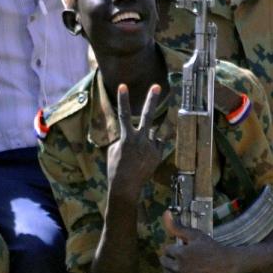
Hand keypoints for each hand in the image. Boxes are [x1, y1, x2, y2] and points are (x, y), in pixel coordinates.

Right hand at [106, 84, 163, 203]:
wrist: (126, 187)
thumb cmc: (115, 168)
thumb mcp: (114, 150)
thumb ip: (124, 138)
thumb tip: (132, 134)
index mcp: (126, 138)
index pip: (123, 114)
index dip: (123, 99)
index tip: (123, 86)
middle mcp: (141, 140)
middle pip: (147, 115)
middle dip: (152, 100)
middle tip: (157, 86)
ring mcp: (151, 147)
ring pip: (152, 133)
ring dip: (146, 138)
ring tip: (138, 153)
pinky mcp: (158, 154)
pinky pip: (156, 144)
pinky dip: (151, 147)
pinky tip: (144, 159)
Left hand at [160, 210, 232, 272]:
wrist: (223, 263)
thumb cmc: (210, 247)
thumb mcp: (194, 234)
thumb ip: (177, 226)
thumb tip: (166, 213)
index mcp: (180, 253)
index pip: (166, 250)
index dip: (174, 247)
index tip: (183, 247)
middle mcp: (180, 267)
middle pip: (163, 261)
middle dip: (170, 257)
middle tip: (181, 256)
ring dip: (169, 268)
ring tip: (179, 264)